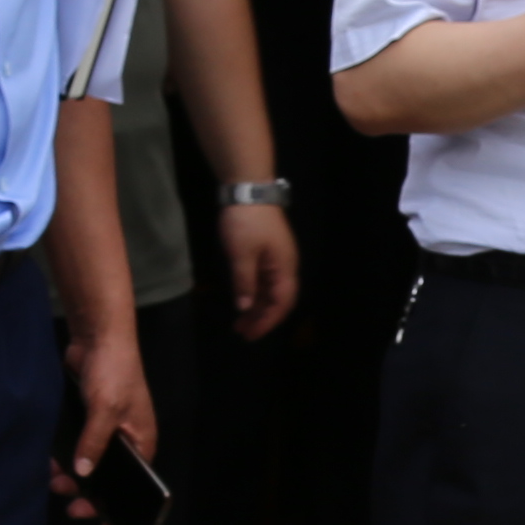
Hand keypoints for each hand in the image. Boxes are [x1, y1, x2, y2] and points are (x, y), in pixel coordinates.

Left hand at [58, 313, 159, 519]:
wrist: (97, 336)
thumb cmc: (113, 371)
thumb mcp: (105, 409)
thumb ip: (94, 442)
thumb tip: (84, 474)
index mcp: (141, 440)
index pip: (136, 484)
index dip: (122, 508)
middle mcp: (126, 439)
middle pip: (109, 478)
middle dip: (89, 494)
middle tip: (69, 505)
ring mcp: (106, 430)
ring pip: (90, 464)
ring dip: (73, 476)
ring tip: (54, 481)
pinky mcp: (87, 420)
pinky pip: (76, 447)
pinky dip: (64, 457)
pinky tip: (49, 462)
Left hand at [222, 202, 301, 341]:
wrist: (248, 189)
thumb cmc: (246, 223)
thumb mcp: (241, 255)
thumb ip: (244, 283)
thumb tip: (245, 308)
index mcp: (284, 269)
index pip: (280, 304)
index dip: (266, 322)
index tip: (250, 335)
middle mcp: (285, 266)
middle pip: (278, 300)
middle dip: (262, 318)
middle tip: (242, 332)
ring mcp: (277, 258)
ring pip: (270, 290)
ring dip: (256, 307)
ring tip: (239, 321)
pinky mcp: (267, 251)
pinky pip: (264, 279)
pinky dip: (254, 292)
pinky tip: (243, 299)